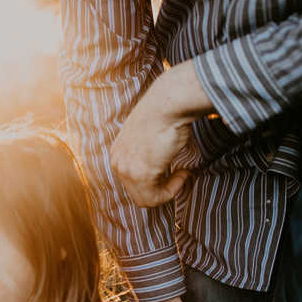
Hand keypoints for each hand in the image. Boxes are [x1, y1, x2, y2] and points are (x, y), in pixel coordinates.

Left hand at [110, 60, 212, 206]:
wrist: (169, 102)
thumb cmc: (167, 115)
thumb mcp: (150, 137)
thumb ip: (148, 154)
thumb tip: (160, 166)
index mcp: (118, 153)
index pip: (133, 183)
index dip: (157, 182)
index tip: (174, 170)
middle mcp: (117, 162)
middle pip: (139, 194)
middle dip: (162, 188)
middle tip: (181, 173)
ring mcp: (126, 169)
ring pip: (147, 199)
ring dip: (169, 189)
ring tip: (182, 172)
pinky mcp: (140, 174)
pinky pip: (155, 198)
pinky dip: (173, 190)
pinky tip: (183, 172)